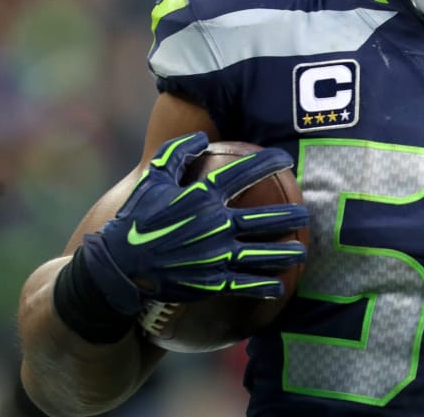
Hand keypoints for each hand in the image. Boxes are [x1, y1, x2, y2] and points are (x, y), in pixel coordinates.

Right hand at [80, 132, 308, 314]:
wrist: (118, 267)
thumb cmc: (135, 219)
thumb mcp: (151, 179)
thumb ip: (176, 153)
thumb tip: (201, 136)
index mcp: (202, 197)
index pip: (243, 174)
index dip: (267, 163)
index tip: (285, 158)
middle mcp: (214, 225)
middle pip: (264, 219)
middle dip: (290, 216)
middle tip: (305, 214)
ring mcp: (215, 255)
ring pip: (262, 253)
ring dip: (286, 253)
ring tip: (301, 251)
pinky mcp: (210, 282)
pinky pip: (245, 284)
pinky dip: (264, 285)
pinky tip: (279, 286)